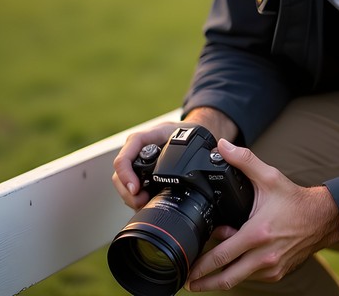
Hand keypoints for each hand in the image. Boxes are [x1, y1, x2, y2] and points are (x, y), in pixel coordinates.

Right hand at [111, 108, 238, 209]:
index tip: (135, 188)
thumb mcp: (189, 136)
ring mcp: (136, 161)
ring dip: (130, 197)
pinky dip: (135, 197)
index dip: (126, 172)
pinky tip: (145, 204)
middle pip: (120, 171)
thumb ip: (201, 145)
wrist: (186, 132)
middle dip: (128, 191)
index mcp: (147, 137)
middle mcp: (137, 149)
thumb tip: (217, 155)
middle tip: (140, 202)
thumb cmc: (186, 133)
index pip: (128, 151)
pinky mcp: (139, 172)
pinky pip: (130, 186)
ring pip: (122, 181)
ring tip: (143, 205)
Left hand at [185, 139, 338, 291]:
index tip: (187, 271)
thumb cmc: (295, 201)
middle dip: (204, 283)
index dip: (201, 267)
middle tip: (189, 282)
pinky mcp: (277, 273)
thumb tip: (221, 146)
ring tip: (207, 272)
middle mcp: (264, 256)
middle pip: (226, 279)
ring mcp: (272, 268)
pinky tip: (234, 262)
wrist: (323, 219)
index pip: (221, 257)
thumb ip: (244, 160)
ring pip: (239, 279)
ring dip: (221, 277)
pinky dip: (241, 271)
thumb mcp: (269, 177)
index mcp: (258, 234)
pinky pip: (253, 277)